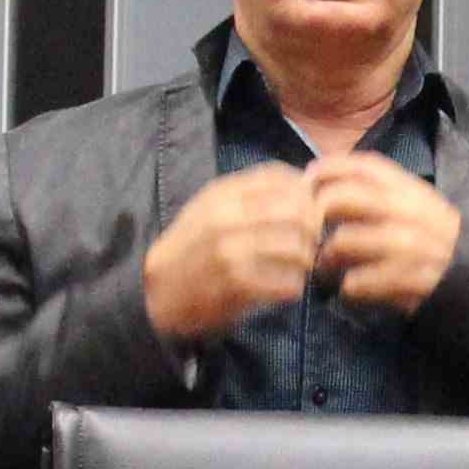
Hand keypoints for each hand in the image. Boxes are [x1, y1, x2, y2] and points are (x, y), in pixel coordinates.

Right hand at [143, 161, 319, 345]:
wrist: (155, 290)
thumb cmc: (191, 247)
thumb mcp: (210, 206)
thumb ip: (250, 193)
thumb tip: (303, 185)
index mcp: (222, 193)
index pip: (282, 179)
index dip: (305, 194)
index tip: (307, 209)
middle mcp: (228, 218)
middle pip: (298, 213)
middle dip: (313, 229)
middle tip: (310, 242)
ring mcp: (232, 252)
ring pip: (298, 250)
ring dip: (305, 261)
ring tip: (297, 268)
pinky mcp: (236, 286)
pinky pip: (288, 284)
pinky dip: (293, 288)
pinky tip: (283, 288)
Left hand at [310, 153, 461, 310]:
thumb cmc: (435, 238)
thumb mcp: (415, 204)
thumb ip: (380, 191)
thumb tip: (327, 185)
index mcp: (409, 189)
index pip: (362, 165)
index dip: (327, 168)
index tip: (307, 180)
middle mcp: (406, 212)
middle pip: (342, 199)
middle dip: (315, 213)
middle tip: (308, 231)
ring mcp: (406, 246)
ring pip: (342, 243)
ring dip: (325, 259)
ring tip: (326, 269)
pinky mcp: (405, 279)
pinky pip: (356, 282)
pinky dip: (347, 288)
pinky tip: (351, 290)